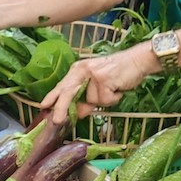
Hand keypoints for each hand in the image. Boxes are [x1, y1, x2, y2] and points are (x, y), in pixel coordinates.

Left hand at [39, 44, 154, 122]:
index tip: (42, 106)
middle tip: (56, 120)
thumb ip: (87, 97)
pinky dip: (114, 98)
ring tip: (113, 89)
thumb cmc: (119, 73)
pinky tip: (118, 88)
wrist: (138, 60)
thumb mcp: (98, 84)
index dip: (52, 96)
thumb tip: (78, 113)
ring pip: (93, 100)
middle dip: (62, 108)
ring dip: (105, 100)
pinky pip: (106, 100)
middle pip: (69, 92)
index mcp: (79, 69)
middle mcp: (83, 70)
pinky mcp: (104, 79)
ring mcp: (93, 74)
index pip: (62, 85)